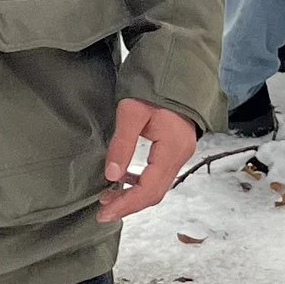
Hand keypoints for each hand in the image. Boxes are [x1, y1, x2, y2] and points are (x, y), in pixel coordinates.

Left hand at [98, 97, 197, 225]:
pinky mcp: (176, 149)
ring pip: (158, 186)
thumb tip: (111, 177)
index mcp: (172, 149)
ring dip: (134, 195)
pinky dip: (140, 183)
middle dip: (129, 205)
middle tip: (103, 213)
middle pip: (155, 193)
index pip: (149, 188)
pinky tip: (123, 180)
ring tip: (108, 198)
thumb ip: (122, 145)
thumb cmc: (153, 87)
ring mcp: (181, 153)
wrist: (175, 70)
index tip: (104, 213)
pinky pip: (159, 175)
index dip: (127, 204)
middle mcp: (181, 155)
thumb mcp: (131, 112)